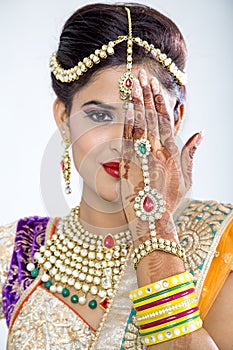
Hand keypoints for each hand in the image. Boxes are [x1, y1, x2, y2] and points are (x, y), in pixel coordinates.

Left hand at [120, 69, 202, 241]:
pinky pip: (127, 140)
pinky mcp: (128, 164)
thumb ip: (191, 154)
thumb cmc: (169, 201)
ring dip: (136, 103)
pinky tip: (125, 109)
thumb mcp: (186, 179)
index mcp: (172, 154)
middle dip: (147, 96)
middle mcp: (158, 152)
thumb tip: (200, 133)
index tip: (155, 86)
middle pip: (152, 118)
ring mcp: (142, 158)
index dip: (161, 102)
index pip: (166, 121)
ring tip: (132, 85)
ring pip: (139, 125)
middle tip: (141, 77)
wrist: (152, 220)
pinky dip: (127, 123)